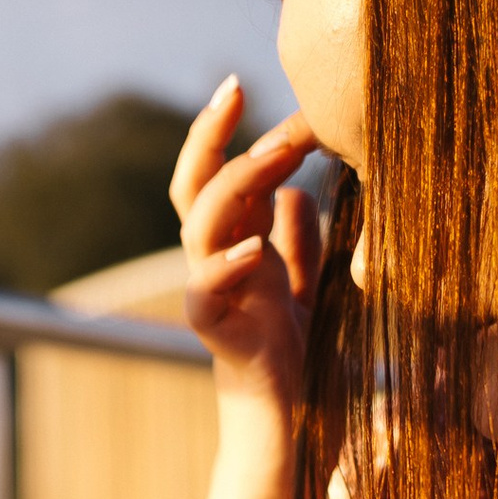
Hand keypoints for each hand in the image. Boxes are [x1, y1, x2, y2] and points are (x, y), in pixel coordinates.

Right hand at [171, 76, 324, 400]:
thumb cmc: (287, 350)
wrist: (281, 413)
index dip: (222, 131)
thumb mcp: (303, 283)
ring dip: (234, 186)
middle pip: (194, 187)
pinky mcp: (217, 332)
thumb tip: (295, 194)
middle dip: (209, 137)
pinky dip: (226, 268)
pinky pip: (205, 294)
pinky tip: (256, 249)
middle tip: (235, 92)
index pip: (215, 174)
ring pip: (199, 227)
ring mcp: (211, 293)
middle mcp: (215, 260)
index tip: (239, 84)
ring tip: (275, 155)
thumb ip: (298, 241)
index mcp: (234, 243)